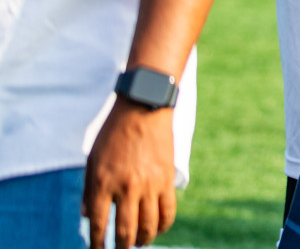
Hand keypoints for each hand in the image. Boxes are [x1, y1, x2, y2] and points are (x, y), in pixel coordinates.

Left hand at [82, 99, 176, 248]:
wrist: (143, 108)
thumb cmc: (114, 133)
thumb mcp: (93, 160)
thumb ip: (90, 190)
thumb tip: (89, 216)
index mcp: (103, 183)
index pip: (99, 225)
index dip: (97, 245)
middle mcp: (127, 187)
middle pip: (125, 231)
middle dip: (121, 247)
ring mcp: (149, 184)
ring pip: (149, 225)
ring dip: (143, 240)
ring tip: (139, 243)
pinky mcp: (166, 178)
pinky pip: (168, 210)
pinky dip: (163, 225)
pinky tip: (157, 229)